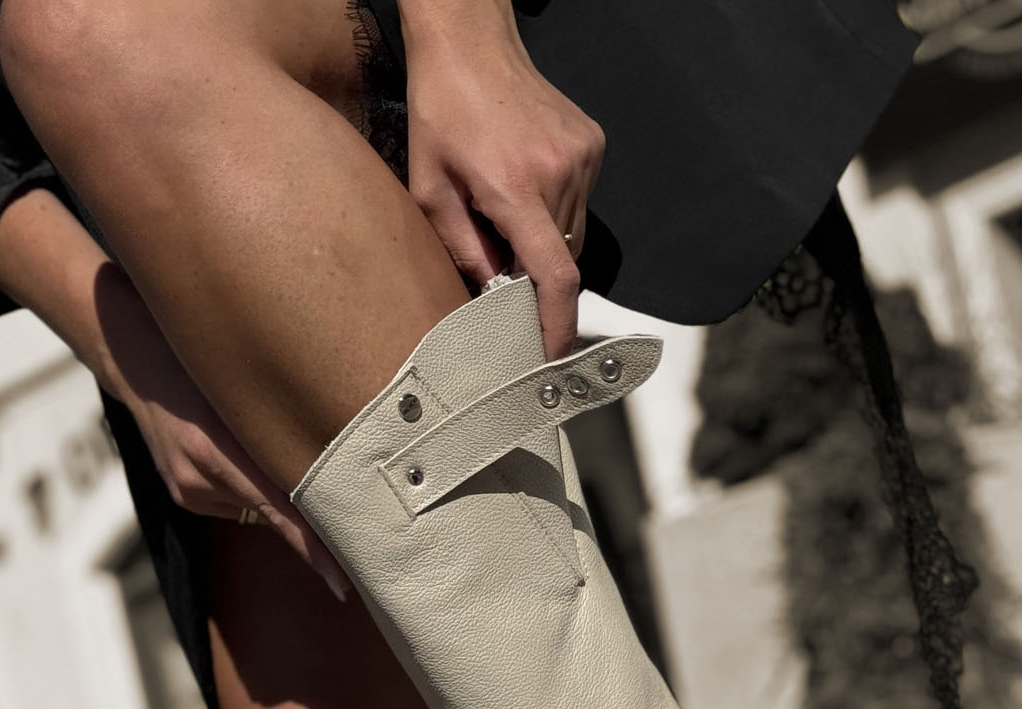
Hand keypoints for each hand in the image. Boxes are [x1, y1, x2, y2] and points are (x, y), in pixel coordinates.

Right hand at [95, 269, 349, 595]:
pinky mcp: (184, 496)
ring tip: (260, 448)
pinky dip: (251, 488)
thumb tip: (332, 471)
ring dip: (276, 493)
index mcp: (214, 451)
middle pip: (274, 513)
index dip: (314, 548)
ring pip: (258, 509)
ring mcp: (189, 492)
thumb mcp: (240, 389)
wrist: (135, 358)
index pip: (280, 511)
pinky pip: (237, 503)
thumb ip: (279, 432)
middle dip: (309, 520)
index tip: (342, 583)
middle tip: (347, 547)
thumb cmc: (200, 362)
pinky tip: (237, 455)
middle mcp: (200, 478)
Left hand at [403, 8, 604, 357]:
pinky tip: (523, 181)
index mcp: (516, 186)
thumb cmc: (441, 109)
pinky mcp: (592, 144)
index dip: (556, 325)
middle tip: (501, 264)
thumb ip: (463, 251)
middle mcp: (559, 172)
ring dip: (543, 240)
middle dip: (534, 275)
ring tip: (505, 207)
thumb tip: (490, 300)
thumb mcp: (430, 189)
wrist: (470, 41)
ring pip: (571, 235)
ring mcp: (582, 156)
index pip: (555, 276)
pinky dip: (554, 210)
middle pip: (561, 259)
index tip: (550, 355)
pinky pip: (579, 203)